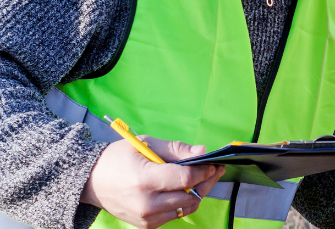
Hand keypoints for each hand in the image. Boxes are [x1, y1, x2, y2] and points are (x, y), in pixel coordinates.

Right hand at [81, 137, 224, 228]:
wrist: (90, 182)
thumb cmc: (118, 158)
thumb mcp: (146, 144)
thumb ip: (175, 149)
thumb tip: (202, 152)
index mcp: (144, 180)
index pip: (185, 179)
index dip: (204, 171)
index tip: (214, 163)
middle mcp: (146, 203)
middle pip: (189, 196)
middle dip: (206, 182)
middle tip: (215, 169)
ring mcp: (145, 218)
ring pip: (185, 208)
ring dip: (198, 193)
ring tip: (203, 179)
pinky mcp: (145, 225)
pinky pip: (174, 215)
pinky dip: (183, 203)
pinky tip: (185, 189)